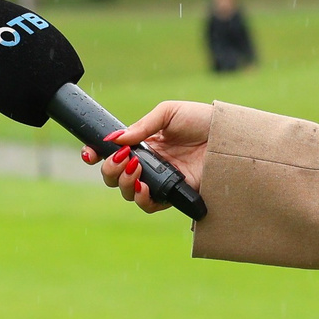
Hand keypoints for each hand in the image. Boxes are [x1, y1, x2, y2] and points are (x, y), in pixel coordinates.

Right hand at [81, 100, 210, 213]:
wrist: (229, 136)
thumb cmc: (202, 120)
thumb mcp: (169, 113)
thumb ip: (142, 126)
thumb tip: (114, 139)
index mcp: (145, 142)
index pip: (113, 152)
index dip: (96, 155)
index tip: (89, 153)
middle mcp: (149, 163)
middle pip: (115, 176)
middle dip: (109, 170)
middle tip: (120, 159)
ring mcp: (161, 180)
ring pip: (129, 192)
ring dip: (124, 182)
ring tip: (135, 169)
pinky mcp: (174, 194)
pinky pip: (150, 205)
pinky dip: (142, 199)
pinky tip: (144, 186)